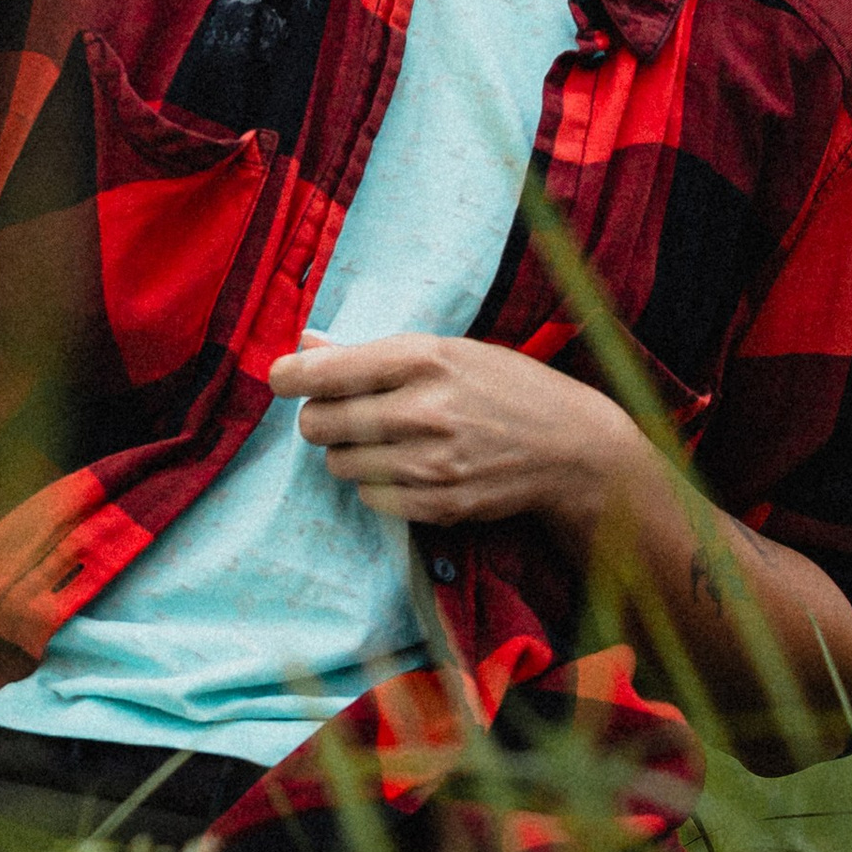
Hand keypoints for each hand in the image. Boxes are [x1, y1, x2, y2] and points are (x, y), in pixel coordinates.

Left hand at [267, 329, 642, 541]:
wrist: (572, 447)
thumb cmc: (503, 387)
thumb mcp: (447, 351)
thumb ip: (372, 353)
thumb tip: (305, 346)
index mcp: (425, 359)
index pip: (328, 371)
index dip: (289, 376)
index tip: (280, 378)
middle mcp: (427, 410)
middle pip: (321, 422)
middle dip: (318, 418)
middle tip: (337, 414)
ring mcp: (435, 463)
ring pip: (339, 464)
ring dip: (345, 453)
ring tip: (377, 441)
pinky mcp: (443, 504)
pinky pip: (371, 499)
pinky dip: (375, 485)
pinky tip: (401, 469)